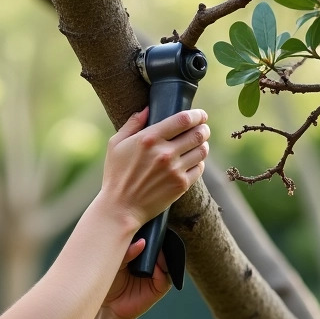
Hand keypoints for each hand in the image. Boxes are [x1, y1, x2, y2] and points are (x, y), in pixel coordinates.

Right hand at [100, 107, 209, 228]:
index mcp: (149, 138)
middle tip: (203, 128)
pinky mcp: (181, 185)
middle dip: (203, 128)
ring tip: (200, 144)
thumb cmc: (116, 175)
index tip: (200, 115)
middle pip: (197, 134)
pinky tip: (193, 161)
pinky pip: (199, 168)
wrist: (121, 208)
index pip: (183, 120)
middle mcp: (165, 153)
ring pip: (202, 151)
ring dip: (203, 144)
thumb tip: (147, 109)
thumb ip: (132, 124)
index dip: (196, 115)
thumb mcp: (115, 145)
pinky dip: (199, 162)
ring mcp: (175, 170)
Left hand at [100, 238, 171, 318]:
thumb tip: (142, 243)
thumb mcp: (115, 262)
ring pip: (165, 261)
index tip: (146, 221)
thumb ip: (127, 252)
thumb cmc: (108, 280)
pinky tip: (156, 265)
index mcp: (141, 253)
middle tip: (154, 230)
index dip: (150, 230)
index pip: (150, 238)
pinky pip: (165, 277)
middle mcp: (151, 262)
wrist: (108, 306)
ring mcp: (157, 275)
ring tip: (155, 247)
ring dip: (161, 254)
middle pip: (160, 247)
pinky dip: (161, 270)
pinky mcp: (159, 288)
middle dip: (158, 239)